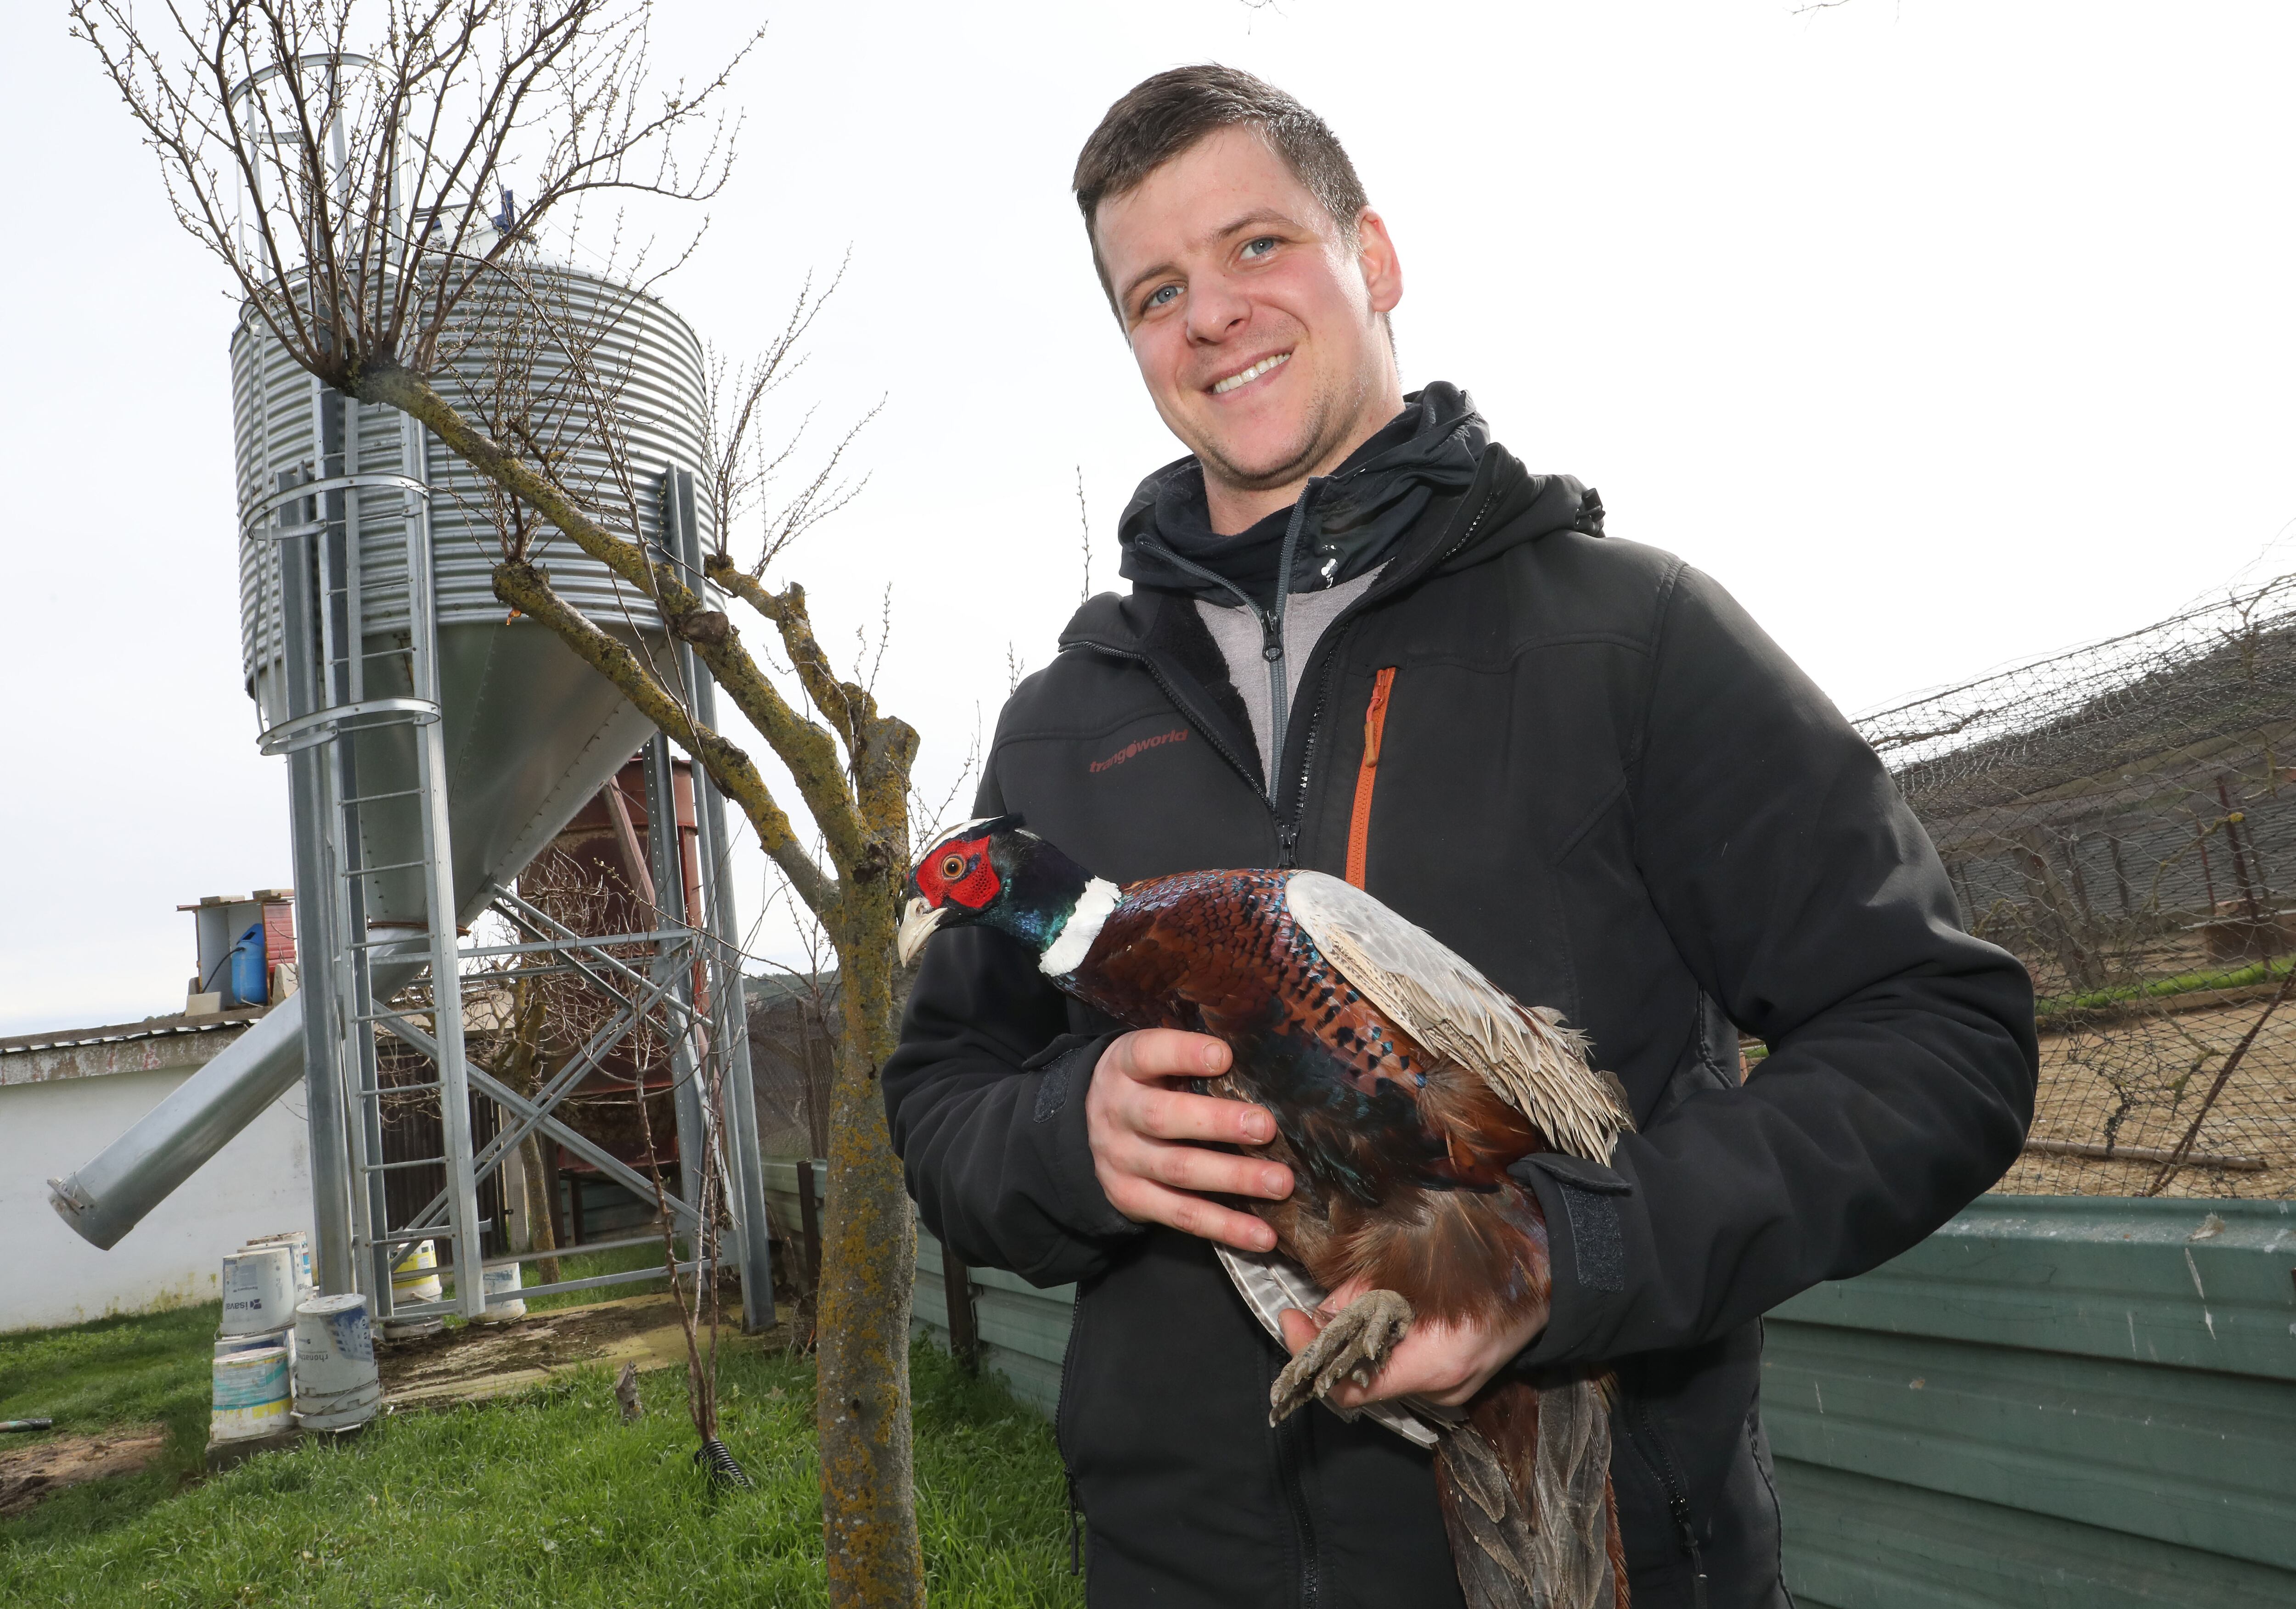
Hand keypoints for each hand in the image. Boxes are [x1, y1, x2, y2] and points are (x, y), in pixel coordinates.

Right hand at [1085, 1028, 1292, 1252]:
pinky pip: (1183, 1216)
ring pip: (1179, 1170)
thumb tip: (1260, 1066)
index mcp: (1124, 1067)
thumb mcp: (1153, 1062)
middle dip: (1217, 1123)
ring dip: (1233, 1178)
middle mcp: (1118, 1113)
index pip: (1147, 1054)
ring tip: (1279, 1182)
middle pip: (1163, 1117)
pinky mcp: (1133, 1199)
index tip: (1224, 1056)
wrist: (1086, 1128)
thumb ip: (1190, 1062)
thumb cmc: (1145, 1085)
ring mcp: (1123, 1160)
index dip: (1184, 1054)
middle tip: (1265, 1127)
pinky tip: (1264, 1235)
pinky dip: (1226, 1227)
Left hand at [1277, 1278, 1548, 1409]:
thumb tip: (1322, 1311)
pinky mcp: (1455, 1386)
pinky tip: (1380, 1320)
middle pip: (1362, 1384)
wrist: (1548, 1277)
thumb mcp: (1413, 1268)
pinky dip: (1382, 1350)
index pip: (1351, 1386)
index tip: (1290, 1320)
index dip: (1311, 1356)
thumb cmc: (1485, 1264)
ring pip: (1381, 1379)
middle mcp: (1442, 1388)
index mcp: (1435, 1362)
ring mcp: (1452, 1392)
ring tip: (1345, 1310)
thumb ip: (1361, 1295)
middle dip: (1330, 1348)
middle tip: (1309, 1313)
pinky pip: (1404, 1374)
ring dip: (1355, 1348)